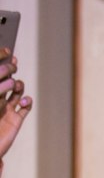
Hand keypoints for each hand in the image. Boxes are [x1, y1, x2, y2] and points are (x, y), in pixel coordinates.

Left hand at [0, 50, 31, 165]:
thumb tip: (0, 85)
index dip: (0, 67)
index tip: (5, 57)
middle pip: (6, 82)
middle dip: (11, 72)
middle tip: (14, 64)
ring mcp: (8, 109)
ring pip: (17, 92)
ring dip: (19, 86)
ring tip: (18, 87)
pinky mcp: (17, 119)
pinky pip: (25, 106)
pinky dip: (27, 101)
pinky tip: (24, 101)